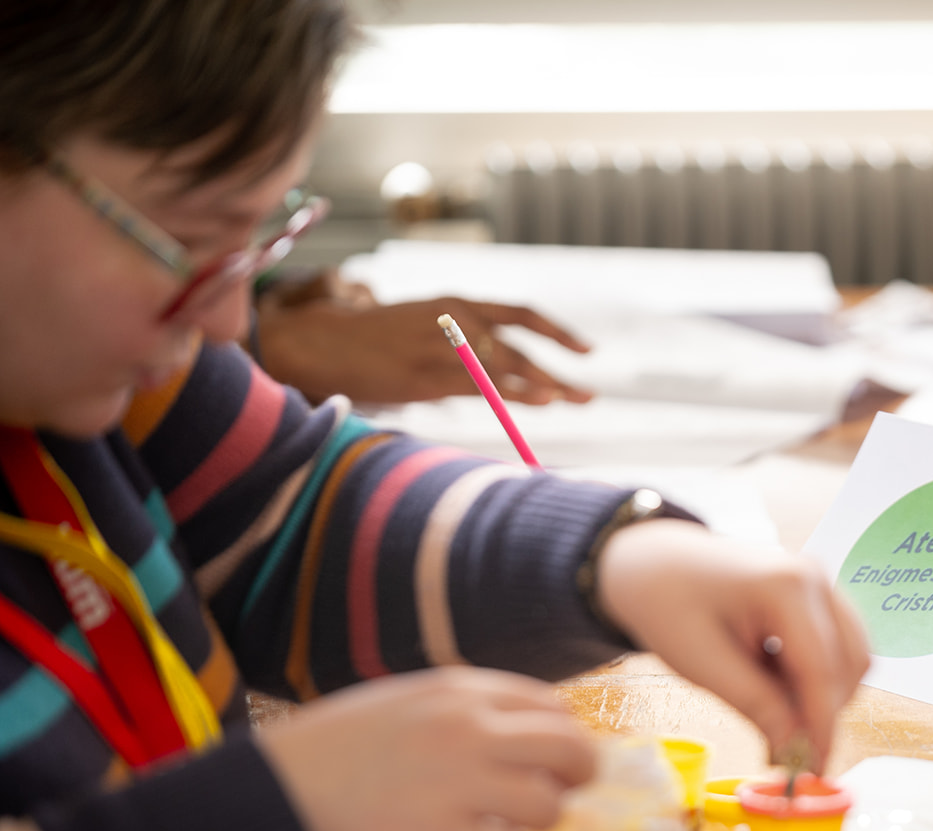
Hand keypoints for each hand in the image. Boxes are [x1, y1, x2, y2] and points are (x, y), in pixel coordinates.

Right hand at [256, 275, 592, 405]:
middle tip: (589, 395)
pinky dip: (514, 393)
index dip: (557, 332)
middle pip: (521, 347)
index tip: (587, 351)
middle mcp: (455, 319)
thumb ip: (462, 344)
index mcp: (457, 304)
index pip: (520, 314)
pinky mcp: (426, 374)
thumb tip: (498, 374)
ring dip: (543, 384)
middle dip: (558, 371)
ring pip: (506, 365)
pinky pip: (480, 385)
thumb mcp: (424, 327)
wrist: (321, 341)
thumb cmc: (373, 340)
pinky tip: (539, 402)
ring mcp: (441, 346)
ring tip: (573, 399)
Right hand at [256, 667, 595, 830]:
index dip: (564, 738)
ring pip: (548, 809)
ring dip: (535, 824)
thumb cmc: (345, 747)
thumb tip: (540, 729)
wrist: (281, 790)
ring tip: (504, 827)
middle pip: (570, 751)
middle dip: (576, 777)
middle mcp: (469, 732)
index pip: (554, 709)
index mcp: (463, 692)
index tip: (554, 760)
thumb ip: (473, 708)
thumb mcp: (411, 699)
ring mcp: (458, 787)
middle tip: (559, 794)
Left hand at [594, 520, 870, 770]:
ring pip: (852, 655)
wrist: (653, 561)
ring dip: (824, 693)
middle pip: (849, 664)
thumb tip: (795, 750)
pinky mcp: (817, 593)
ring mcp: (821, 582)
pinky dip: (818, 674)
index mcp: (787, 586)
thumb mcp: (703, 663)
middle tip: (784, 747)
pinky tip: (776, 680)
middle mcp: (816, 578)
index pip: (822, 670)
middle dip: (824, 711)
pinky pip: (838, 643)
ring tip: (772, 707)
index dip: (822, 726)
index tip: (814, 771)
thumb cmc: (668, 604)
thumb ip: (756, 704)